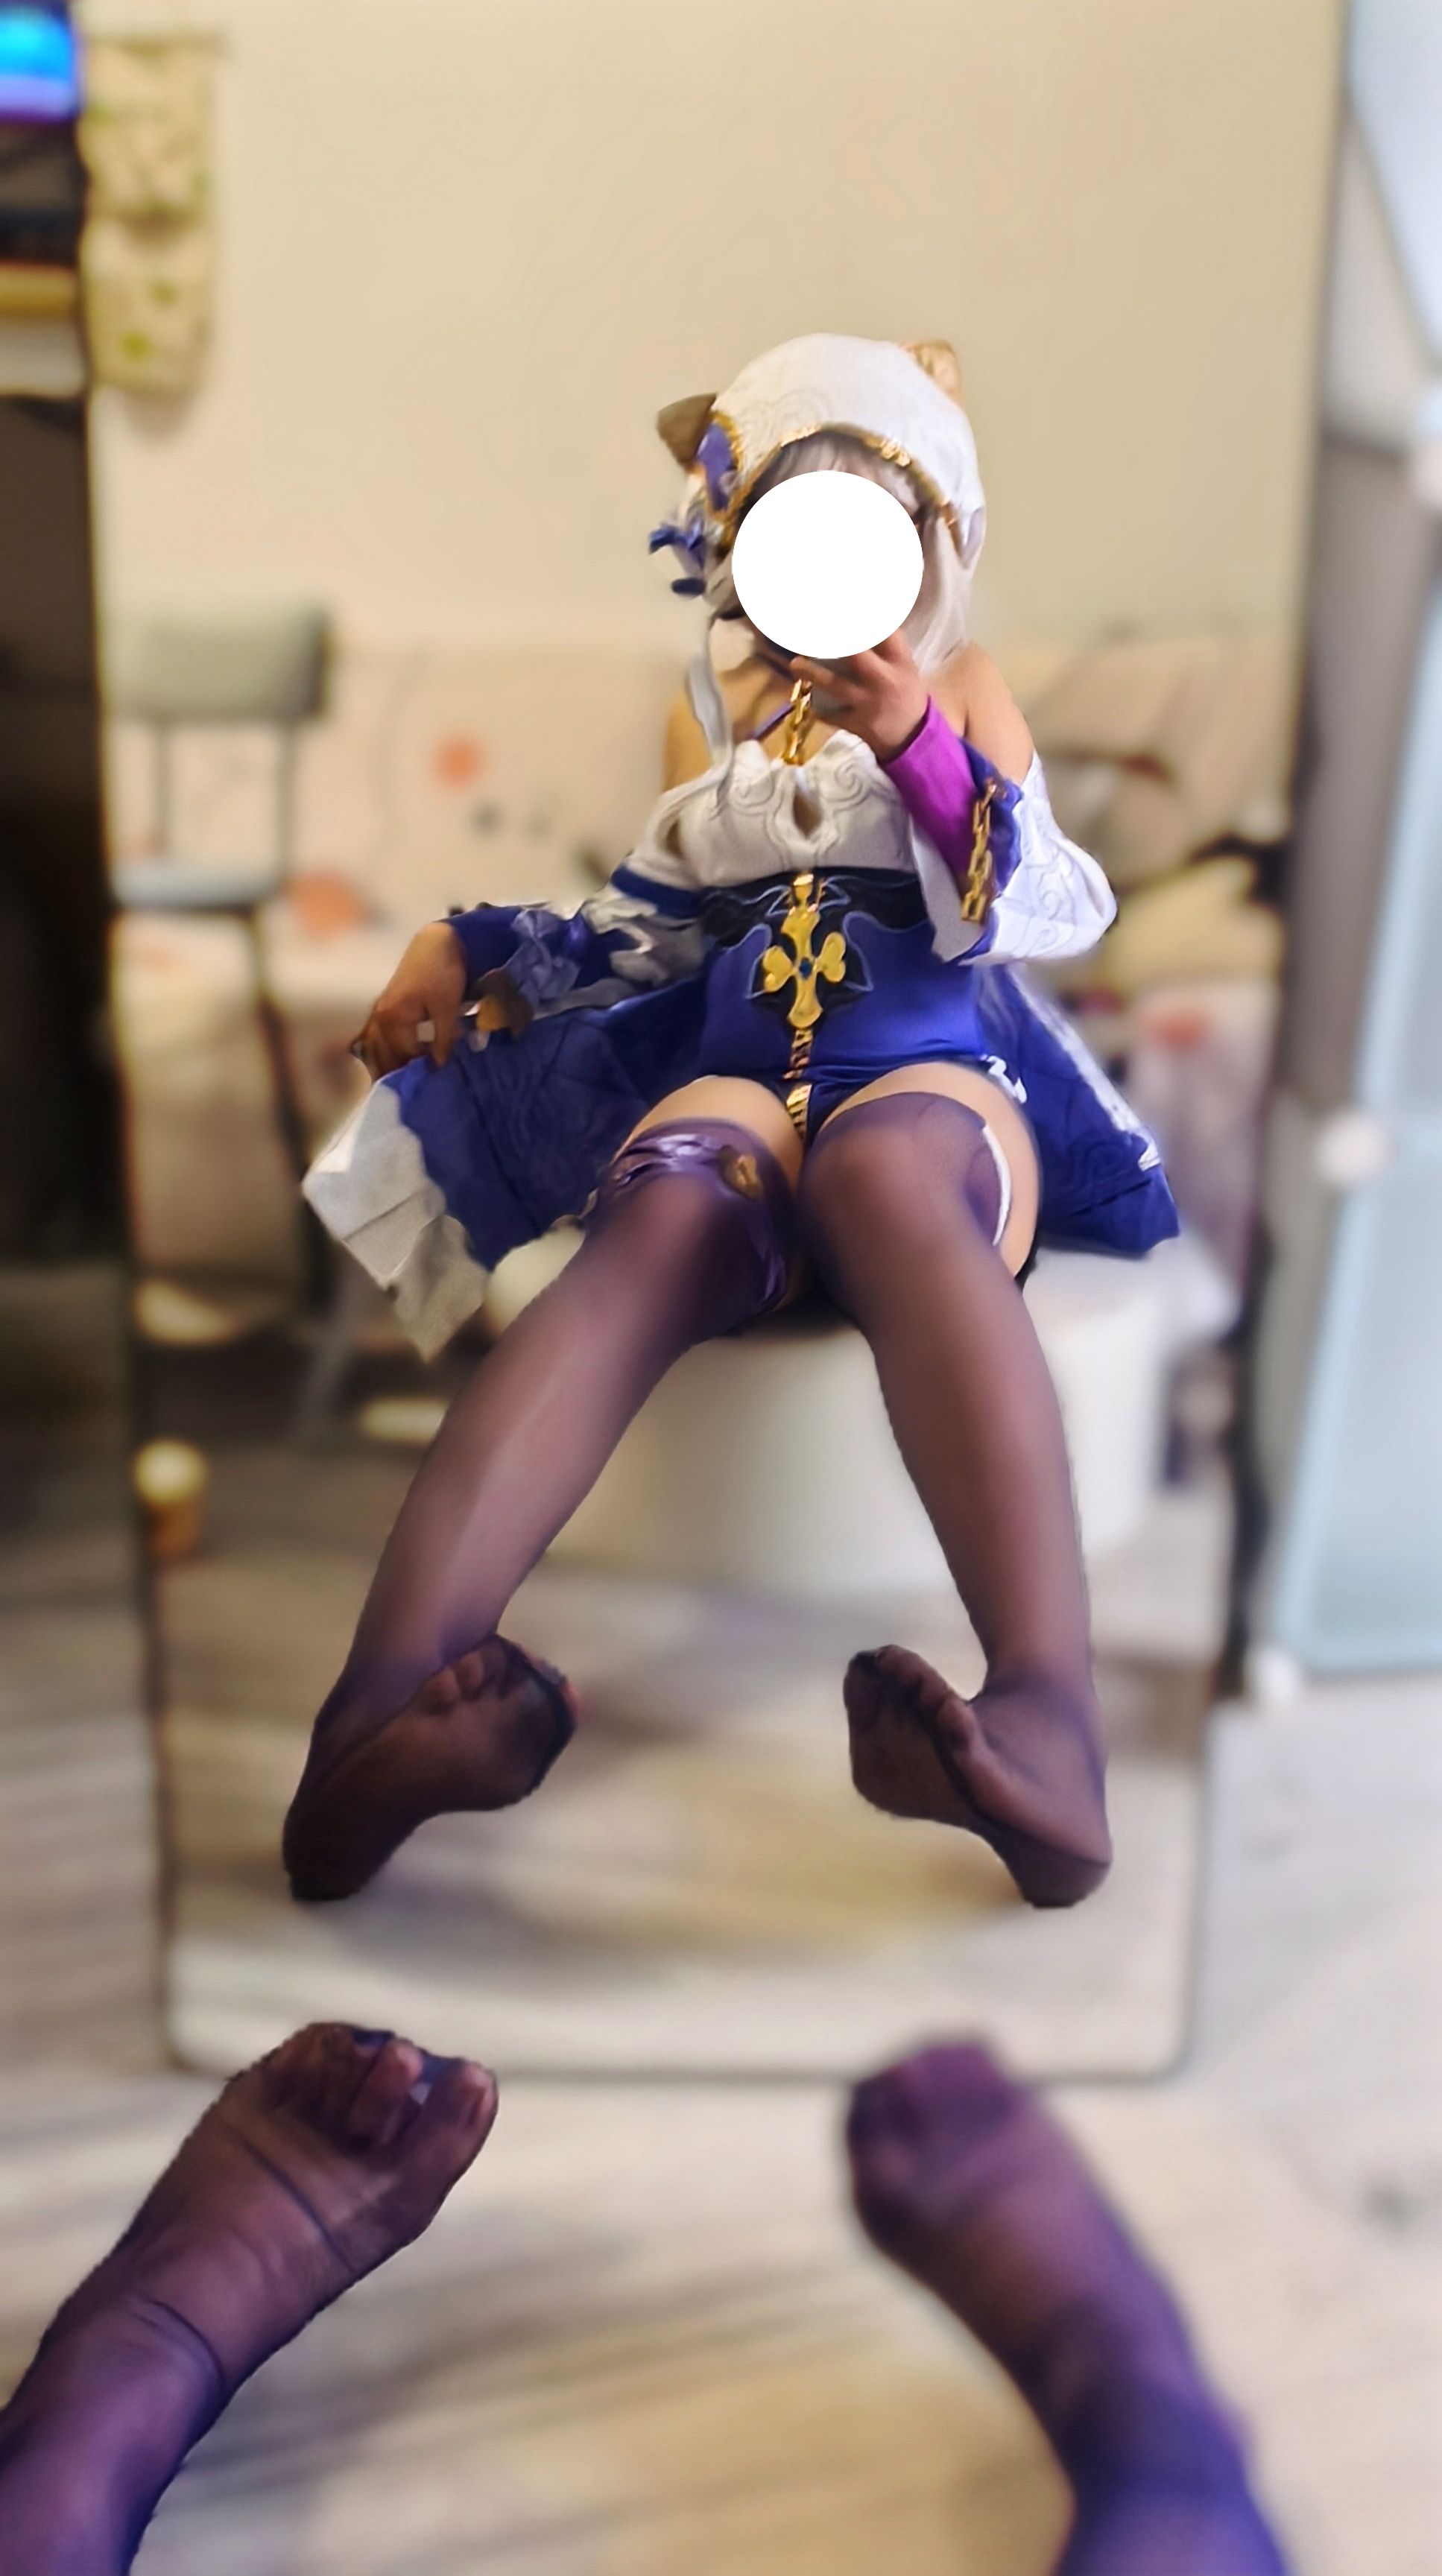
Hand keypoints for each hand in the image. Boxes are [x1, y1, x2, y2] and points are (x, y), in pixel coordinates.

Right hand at [350, 921, 466, 1077]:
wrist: (435, 942)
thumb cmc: (442, 972)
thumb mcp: (447, 1007)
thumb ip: (443, 1039)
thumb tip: (437, 1067)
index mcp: (393, 1018)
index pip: (405, 1056)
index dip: (422, 1069)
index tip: (438, 1078)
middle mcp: (379, 1018)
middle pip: (383, 1057)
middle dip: (397, 1073)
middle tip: (417, 1086)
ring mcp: (379, 1013)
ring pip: (377, 1049)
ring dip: (388, 1064)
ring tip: (404, 1079)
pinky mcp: (386, 1009)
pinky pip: (380, 1039)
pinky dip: (387, 1051)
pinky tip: (399, 1061)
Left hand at [789, 630, 928, 761]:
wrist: (912, 736)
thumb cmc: (905, 693)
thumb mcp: (903, 666)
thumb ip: (885, 645)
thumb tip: (858, 620)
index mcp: (899, 661)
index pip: (883, 630)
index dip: (861, 616)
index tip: (842, 603)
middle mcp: (883, 679)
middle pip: (855, 654)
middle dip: (832, 639)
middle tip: (812, 629)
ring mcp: (868, 702)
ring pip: (835, 685)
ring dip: (811, 673)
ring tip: (796, 664)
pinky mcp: (857, 724)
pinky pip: (831, 715)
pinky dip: (818, 709)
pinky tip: (810, 701)